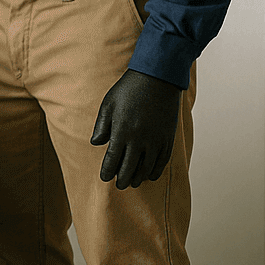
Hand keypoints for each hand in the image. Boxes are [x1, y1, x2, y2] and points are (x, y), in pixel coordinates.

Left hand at [92, 69, 182, 188]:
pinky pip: (162, 161)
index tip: (104, 177)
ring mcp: (156, 140)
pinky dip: (155, 171)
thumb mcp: (108, 105)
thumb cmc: (128, 90)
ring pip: (146, 167)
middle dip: (122, 179)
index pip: (113, 159)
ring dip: (138, 177)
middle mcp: (139, 139)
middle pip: (129, 168)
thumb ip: (101, 126)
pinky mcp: (168, 138)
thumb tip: (96, 143)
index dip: (108, 171)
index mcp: (122, 131)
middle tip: (118, 185)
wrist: (157, 79)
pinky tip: (150, 175)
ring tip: (132, 182)